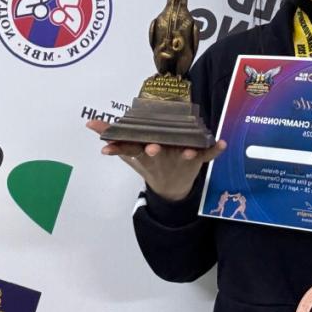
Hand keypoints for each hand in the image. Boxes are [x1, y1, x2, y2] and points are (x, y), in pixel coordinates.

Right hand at [87, 120, 226, 201]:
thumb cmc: (149, 162)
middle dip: (154, 151)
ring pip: (182, 154)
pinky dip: (215, 150)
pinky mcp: (195, 160)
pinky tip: (222, 143)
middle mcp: (161, 156)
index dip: (120, 148)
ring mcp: (179, 158)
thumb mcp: (129, 152)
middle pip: (157, 153)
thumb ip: (112, 136)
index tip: (108, 147)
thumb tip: (89, 123)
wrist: (171, 187)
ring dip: (186, 153)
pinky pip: (207, 156)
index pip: (130, 150)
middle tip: (151, 148)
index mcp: (144, 153)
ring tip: (188, 151)